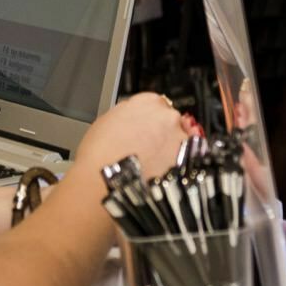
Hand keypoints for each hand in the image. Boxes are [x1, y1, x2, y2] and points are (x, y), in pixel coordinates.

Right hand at [74, 92, 193, 184]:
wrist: (102, 184)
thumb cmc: (98, 155)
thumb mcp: (106, 121)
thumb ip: (128, 113)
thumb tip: (134, 117)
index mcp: (148, 102)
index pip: (157, 104)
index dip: (150, 119)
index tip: (147, 129)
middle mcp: (168, 116)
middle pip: (171, 122)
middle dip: (163, 134)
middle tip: (148, 150)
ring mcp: (180, 139)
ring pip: (181, 141)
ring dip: (171, 150)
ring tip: (152, 166)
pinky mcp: (187, 162)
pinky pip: (187, 160)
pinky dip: (176, 166)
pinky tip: (160, 174)